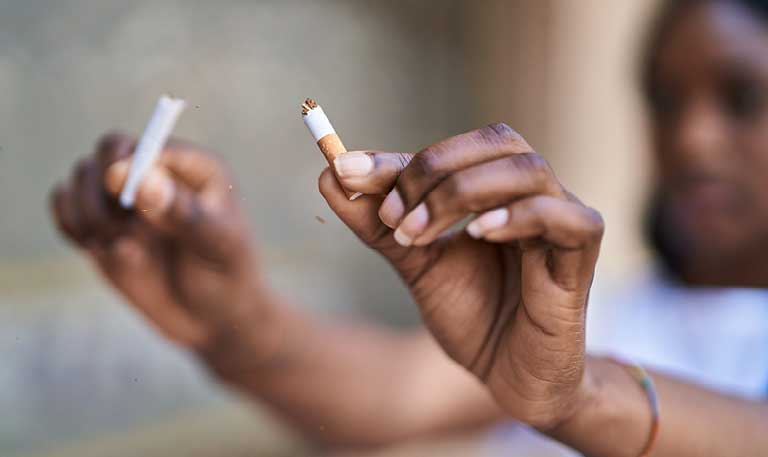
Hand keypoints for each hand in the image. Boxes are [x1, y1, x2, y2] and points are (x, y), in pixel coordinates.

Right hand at [50, 133, 273, 363]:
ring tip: (126, 249)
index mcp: (194, 168)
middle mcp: (156, 174)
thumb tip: (142, 177)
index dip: (131, 167)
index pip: (150, 145)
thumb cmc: (227, 275)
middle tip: (122, 229)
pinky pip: (64, 205)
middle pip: (108, 151)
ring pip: (81, 176)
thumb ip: (181, 211)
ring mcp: (126, 198)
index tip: (124, 197)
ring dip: (89, 214)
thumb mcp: (216, 245)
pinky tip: (100, 250)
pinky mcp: (100, 224)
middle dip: (103, 189)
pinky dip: (69, 224)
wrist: (213, 318)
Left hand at [320, 124, 603, 428]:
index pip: (453, 149)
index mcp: (495, 190)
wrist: (509, 376)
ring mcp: (562, 221)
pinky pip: (563, 217)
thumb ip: (378, 223)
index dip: (398, 158)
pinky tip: (476, 236)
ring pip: (527, 169)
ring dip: (461, 193)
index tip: (345, 171)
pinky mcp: (580, 257)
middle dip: (432, 170)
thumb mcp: (415, 264)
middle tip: (391, 216)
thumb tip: (328, 174)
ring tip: (416, 234)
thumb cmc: (472, 314)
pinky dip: (517, 216)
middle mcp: (531, 195)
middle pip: (496, 141)